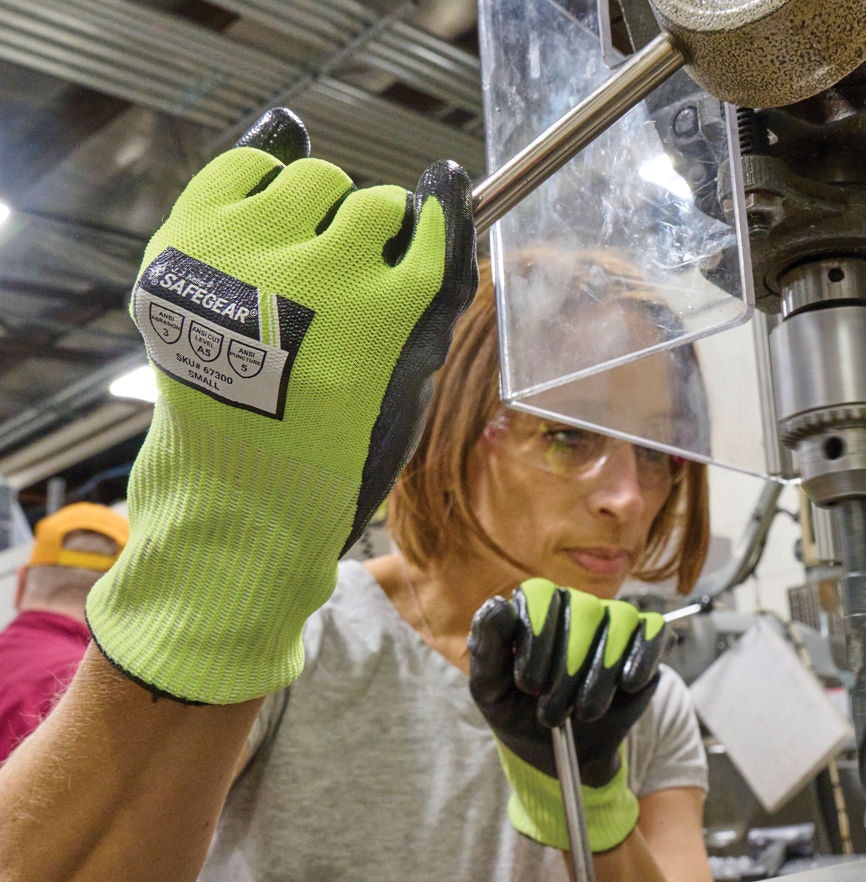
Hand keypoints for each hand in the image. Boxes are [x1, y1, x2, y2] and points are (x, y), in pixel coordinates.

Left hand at [87, 109, 476, 704]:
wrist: (238, 494)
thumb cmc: (335, 451)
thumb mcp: (407, 395)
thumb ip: (427, 311)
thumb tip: (432, 217)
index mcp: (379, 326)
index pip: (432, 235)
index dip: (443, 211)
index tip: (445, 189)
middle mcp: (312, 284)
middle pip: (377, 207)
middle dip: (386, 228)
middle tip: (366, 262)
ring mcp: (241, 261)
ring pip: (314, 179)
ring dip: (327, 204)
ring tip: (312, 247)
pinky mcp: (185, 250)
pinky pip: (241, 168)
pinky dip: (263, 176)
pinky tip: (271, 210)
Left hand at [469, 579, 668, 851]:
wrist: (564, 752)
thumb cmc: (521, 713)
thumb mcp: (492, 691)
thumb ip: (487, 648)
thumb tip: (497, 605)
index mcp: (535, 609)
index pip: (540, 593)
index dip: (537, 635)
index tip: (528, 684)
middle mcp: (575, 606)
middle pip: (582, 608)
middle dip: (567, 667)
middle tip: (553, 712)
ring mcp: (613, 620)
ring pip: (619, 619)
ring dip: (600, 673)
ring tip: (585, 712)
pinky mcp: (645, 640)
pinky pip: (652, 631)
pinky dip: (641, 658)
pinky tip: (626, 686)